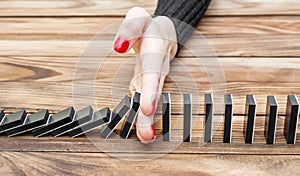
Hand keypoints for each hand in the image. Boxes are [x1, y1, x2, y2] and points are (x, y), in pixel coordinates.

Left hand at [113, 7, 177, 143]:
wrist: (163, 34)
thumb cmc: (149, 28)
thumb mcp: (139, 18)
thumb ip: (129, 28)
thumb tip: (119, 47)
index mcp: (156, 51)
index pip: (153, 70)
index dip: (151, 90)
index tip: (147, 107)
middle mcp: (158, 69)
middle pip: (154, 92)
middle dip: (150, 112)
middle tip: (147, 133)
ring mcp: (154, 79)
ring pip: (151, 100)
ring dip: (147, 120)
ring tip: (145, 137)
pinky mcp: (148, 85)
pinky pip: (145, 101)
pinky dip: (143, 117)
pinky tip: (142, 132)